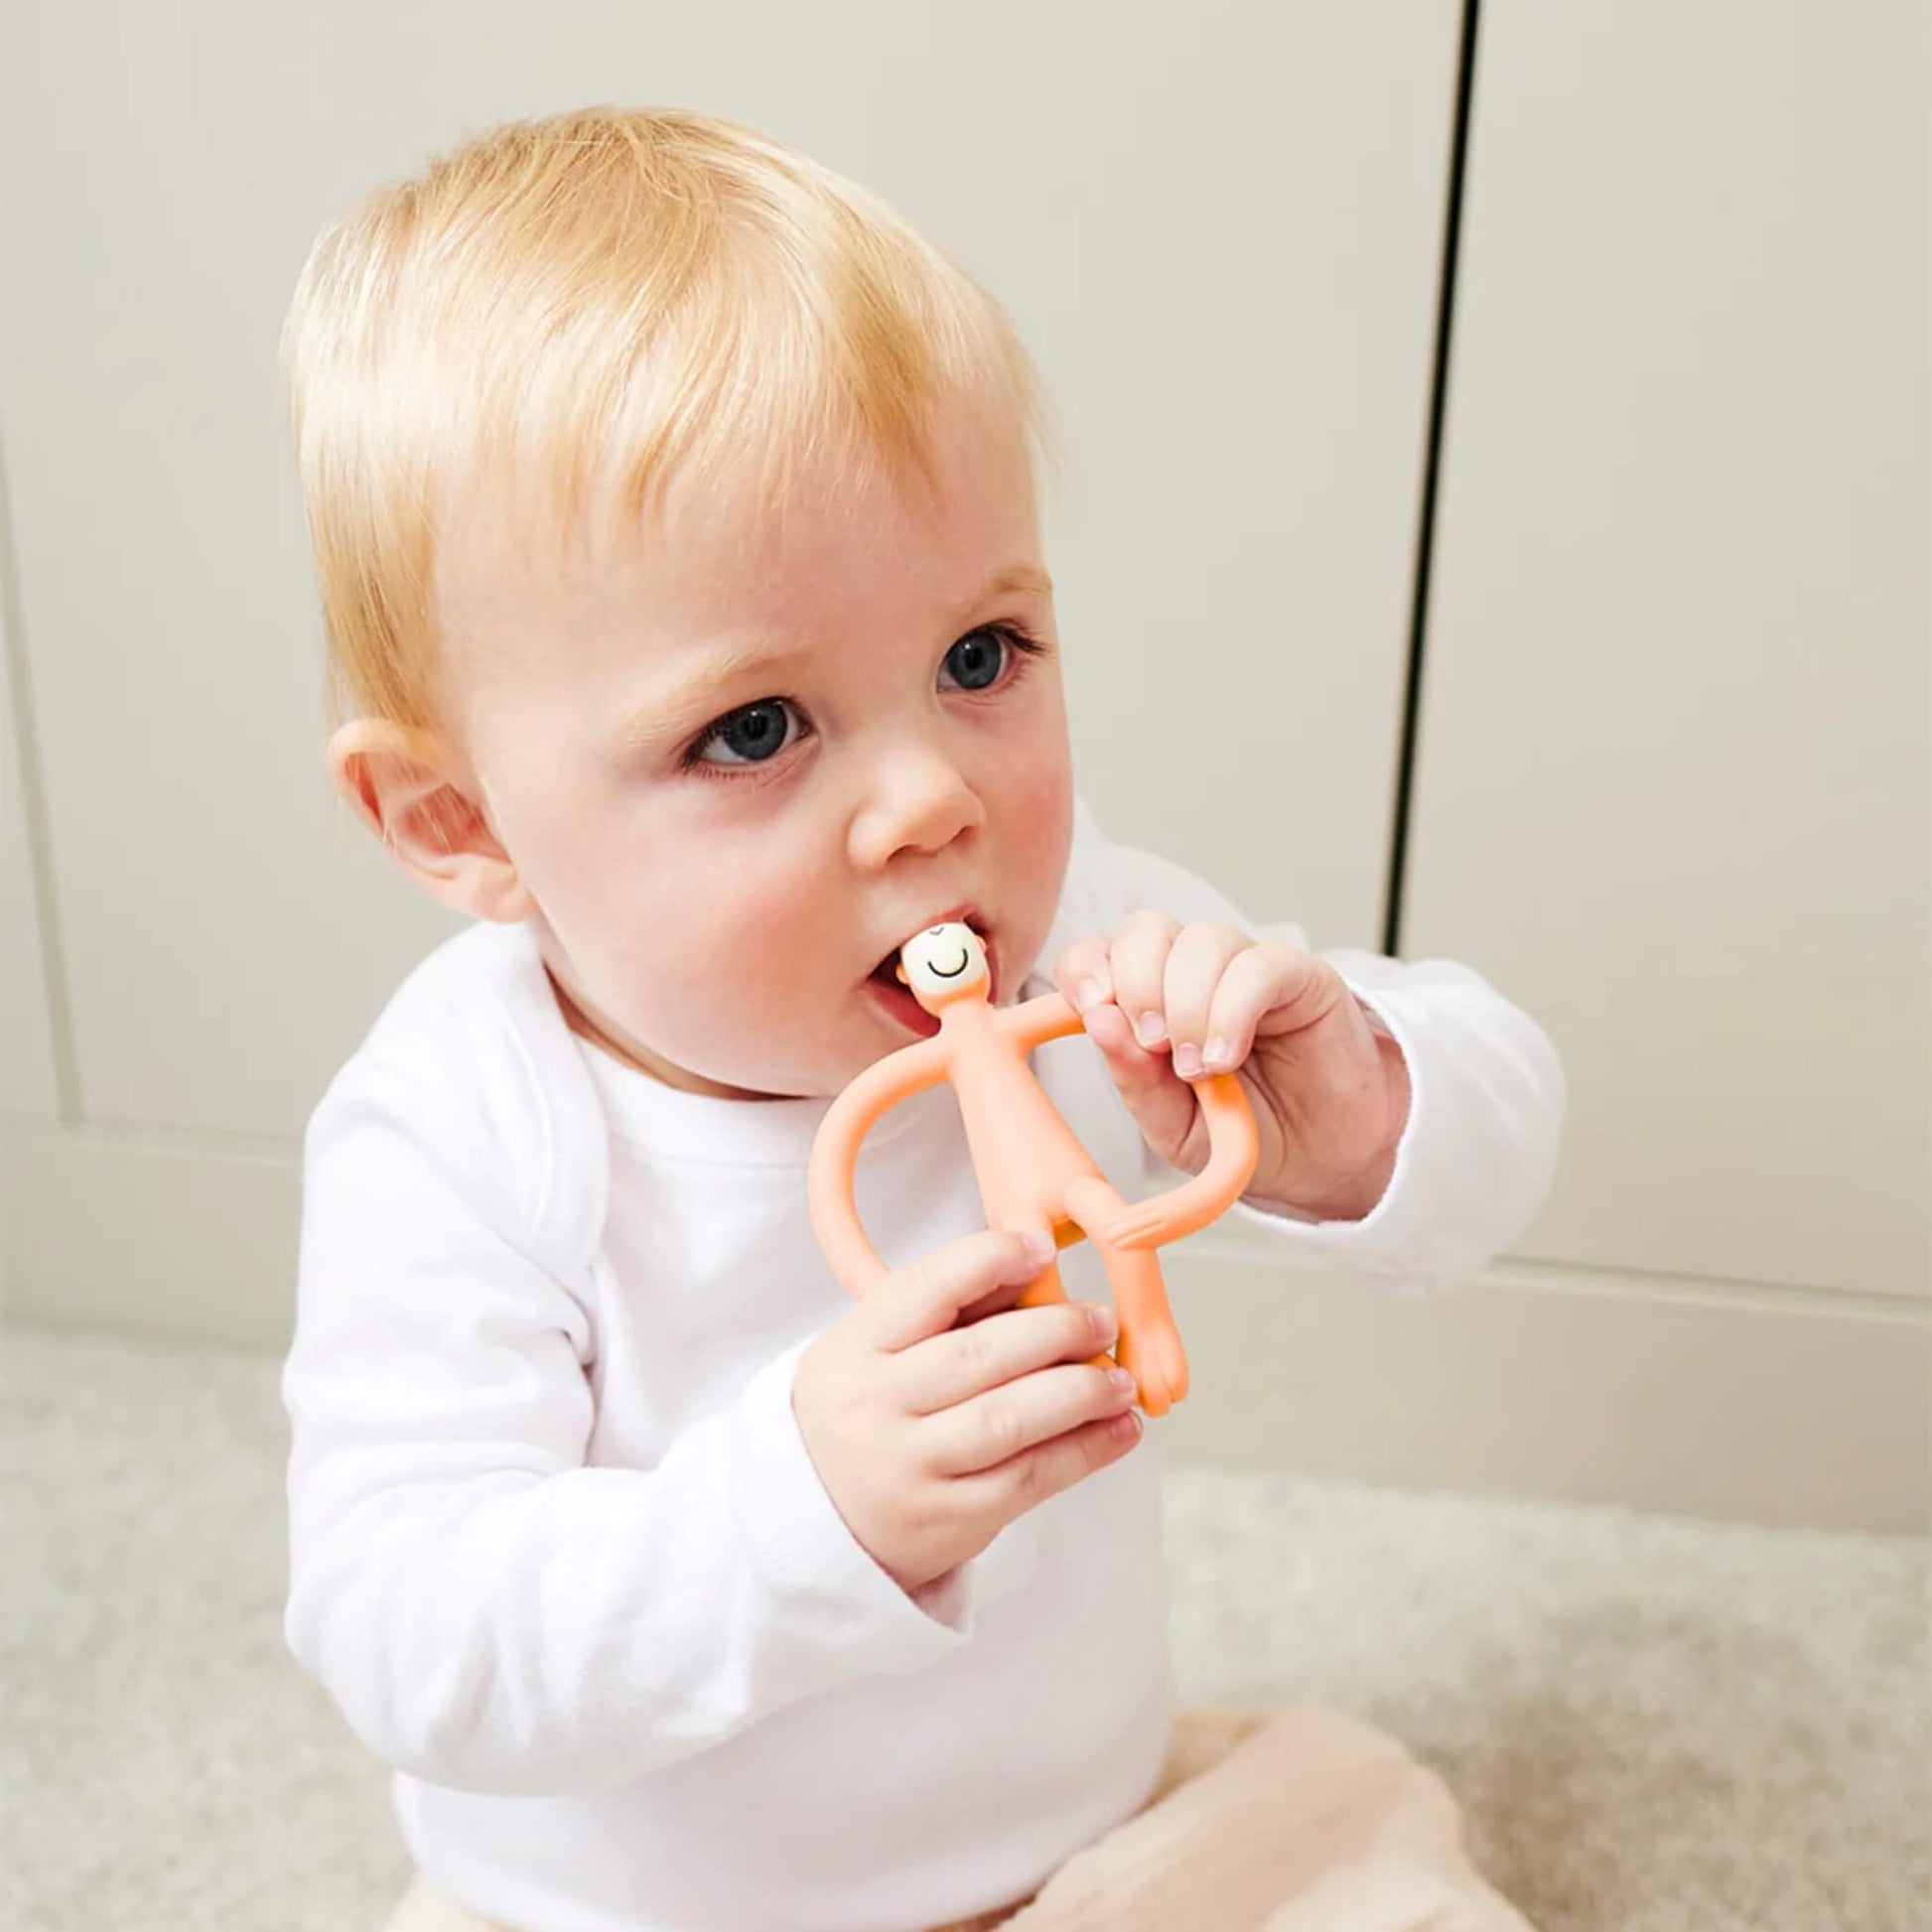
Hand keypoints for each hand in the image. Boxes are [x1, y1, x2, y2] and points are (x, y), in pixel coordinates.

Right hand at [793, 1229, 1143, 1595]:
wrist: (818, 1517)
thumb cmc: (866, 1411)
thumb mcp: (876, 1348)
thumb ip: (948, 1307)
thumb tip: (1033, 1257)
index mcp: (855, 1348)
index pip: (923, 1290)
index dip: (988, 1261)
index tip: (1042, 1247)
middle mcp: (877, 1406)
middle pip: (978, 1357)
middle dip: (1054, 1332)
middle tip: (1101, 1321)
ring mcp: (911, 1468)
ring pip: (1009, 1420)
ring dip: (1081, 1393)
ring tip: (1119, 1379)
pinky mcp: (948, 1520)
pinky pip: (1027, 1480)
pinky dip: (1084, 1451)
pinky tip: (1119, 1429)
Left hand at [1054, 913, 1410, 1221]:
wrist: (1319, 1159)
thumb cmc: (1240, 1132)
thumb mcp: (1173, 1124)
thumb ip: (1134, 1080)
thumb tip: (1098, 1022)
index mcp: (1148, 998)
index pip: (1097, 951)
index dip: (1085, 970)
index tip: (1093, 1013)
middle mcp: (1193, 972)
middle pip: (1144, 929)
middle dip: (1136, 985)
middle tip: (1153, 1047)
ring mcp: (1246, 968)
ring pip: (1201, 941)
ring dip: (1186, 1005)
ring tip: (1198, 1069)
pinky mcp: (1300, 976)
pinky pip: (1258, 966)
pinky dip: (1231, 1012)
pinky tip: (1226, 1058)